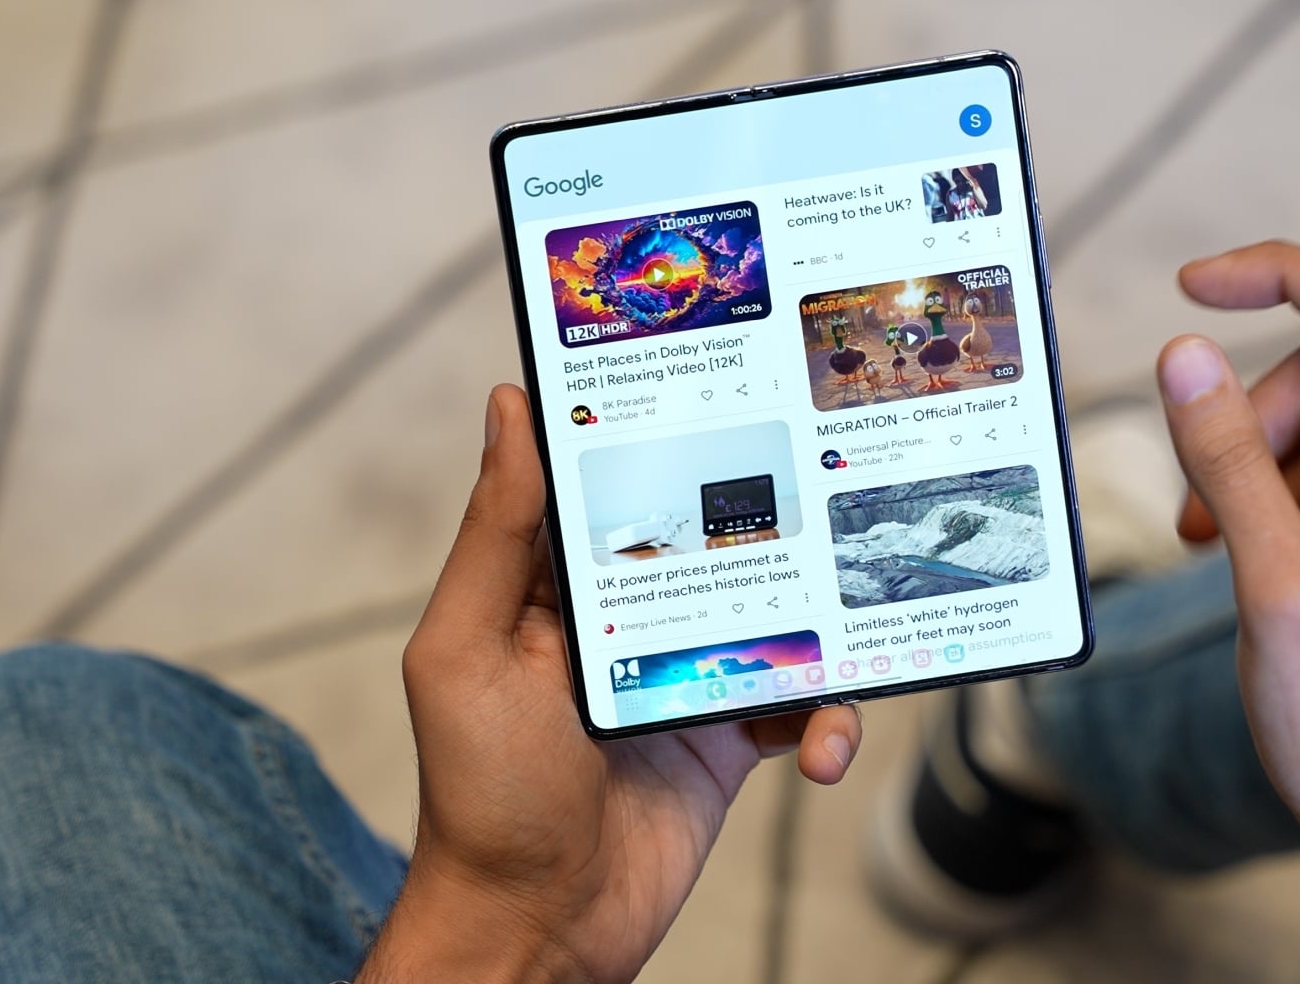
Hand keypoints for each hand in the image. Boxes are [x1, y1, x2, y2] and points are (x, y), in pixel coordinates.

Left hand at [356, 385, 861, 983]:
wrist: (542, 928)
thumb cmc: (482, 796)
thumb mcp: (467, 650)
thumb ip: (499, 534)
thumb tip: (511, 407)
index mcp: (557, 582)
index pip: (612, 481)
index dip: (657, 429)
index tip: (715, 371)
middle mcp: (625, 618)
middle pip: (714, 537)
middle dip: (770, 520)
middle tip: (824, 493)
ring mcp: (684, 674)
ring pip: (775, 614)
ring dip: (818, 629)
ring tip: (832, 658)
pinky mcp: (729, 737)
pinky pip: (800, 704)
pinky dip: (825, 722)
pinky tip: (820, 750)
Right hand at [1156, 242, 1299, 899]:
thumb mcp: (1271, 586)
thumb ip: (1226, 458)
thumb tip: (1182, 354)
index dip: (1280, 275)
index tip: (1193, 285)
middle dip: (1257, 423)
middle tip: (1206, 511)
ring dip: (1268, 472)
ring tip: (1227, 554)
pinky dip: (1295, 506)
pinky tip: (1264, 568)